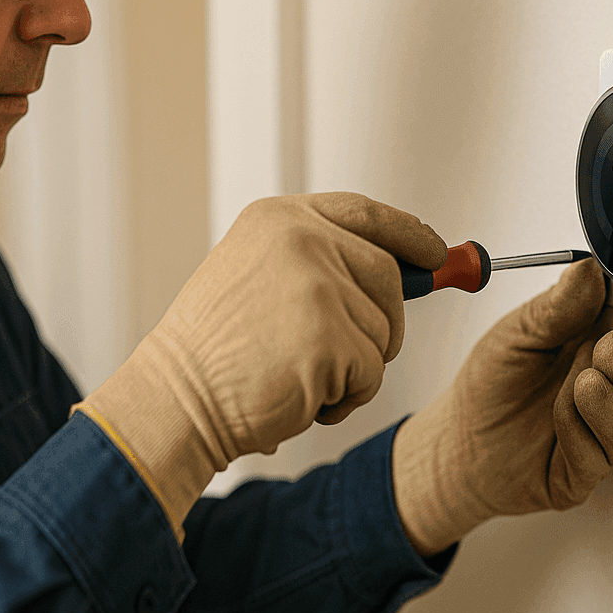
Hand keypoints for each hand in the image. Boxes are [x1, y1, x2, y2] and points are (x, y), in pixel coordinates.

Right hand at [79, 192, 445, 537]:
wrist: (175, 400)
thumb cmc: (213, 353)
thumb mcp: (257, 276)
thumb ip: (321, 261)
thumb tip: (412, 270)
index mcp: (280, 219)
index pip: (365, 213)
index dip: (407, 233)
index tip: (436, 252)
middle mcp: (302, 240)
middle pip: (388, 275)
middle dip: (385, 321)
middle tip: (352, 355)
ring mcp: (318, 286)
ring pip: (382, 330)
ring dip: (355, 367)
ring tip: (298, 374)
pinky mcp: (331, 337)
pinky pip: (372, 373)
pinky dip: (347, 397)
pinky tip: (300, 396)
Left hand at [391, 258, 612, 555]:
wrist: (456, 441)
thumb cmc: (488, 387)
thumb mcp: (517, 335)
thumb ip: (555, 307)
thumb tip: (588, 271)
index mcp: (593, 351)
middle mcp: (604, 392)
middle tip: (606, 349)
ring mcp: (596, 434)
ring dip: (610, 399)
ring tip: (582, 382)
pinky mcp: (582, 472)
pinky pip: (600, 455)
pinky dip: (581, 431)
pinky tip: (559, 416)